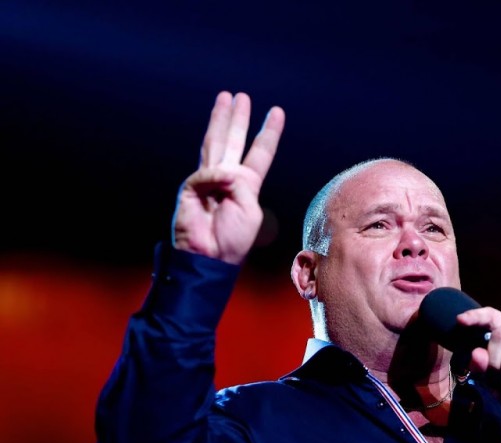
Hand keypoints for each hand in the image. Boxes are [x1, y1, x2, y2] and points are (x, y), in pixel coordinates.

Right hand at [172, 91, 284, 263]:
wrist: (210, 256)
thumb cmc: (233, 239)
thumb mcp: (250, 209)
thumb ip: (241, 185)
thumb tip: (222, 171)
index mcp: (247, 184)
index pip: (260, 152)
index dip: (268, 133)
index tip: (277, 112)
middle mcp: (228, 177)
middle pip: (233, 140)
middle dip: (237, 118)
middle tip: (241, 97)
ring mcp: (209, 179)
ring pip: (215, 142)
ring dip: (221, 119)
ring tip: (226, 97)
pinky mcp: (192, 186)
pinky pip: (206, 173)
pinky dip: (214, 178)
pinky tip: (219, 187)